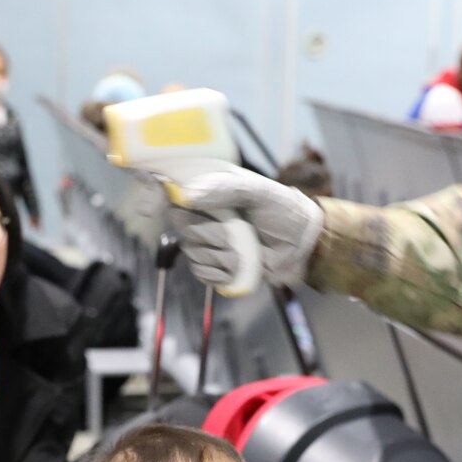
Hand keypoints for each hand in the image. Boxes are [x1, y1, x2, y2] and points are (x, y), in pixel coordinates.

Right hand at [170, 168, 324, 287]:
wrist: (301, 246)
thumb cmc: (283, 211)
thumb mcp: (260, 192)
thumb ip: (225, 189)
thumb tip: (187, 194)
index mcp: (209, 188)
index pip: (171, 189)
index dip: (160, 195)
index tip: (160, 207)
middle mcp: (202, 212)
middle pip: (183, 226)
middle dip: (212, 233)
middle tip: (237, 232)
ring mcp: (206, 240)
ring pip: (192, 252)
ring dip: (222, 255)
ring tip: (246, 251)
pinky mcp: (212, 265)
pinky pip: (201, 273)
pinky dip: (220, 273)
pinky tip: (238, 268)